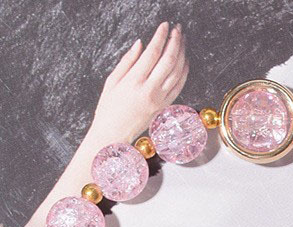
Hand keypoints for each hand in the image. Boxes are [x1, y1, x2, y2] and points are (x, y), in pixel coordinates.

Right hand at [89, 22, 188, 146]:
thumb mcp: (112, 81)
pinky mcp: (164, 107)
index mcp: (134, 81)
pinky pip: (179, 86)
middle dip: (175, 41)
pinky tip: (184, 61)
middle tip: (177, 29)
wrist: (113, 135)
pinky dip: (184, 72)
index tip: (164, 25)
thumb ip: (127, 61)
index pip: (153, 52)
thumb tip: (140, 44)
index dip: (161, 36)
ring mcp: (159, 100)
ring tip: (182, 41)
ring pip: (177, 72)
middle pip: (169, 60)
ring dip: (182, 54)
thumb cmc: (108, 109)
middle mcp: (149, 90)